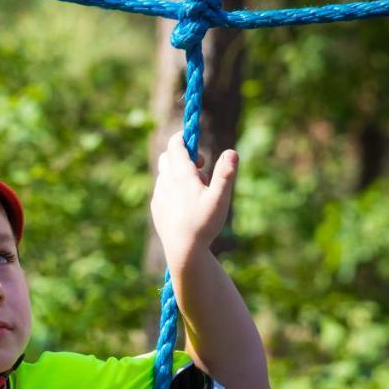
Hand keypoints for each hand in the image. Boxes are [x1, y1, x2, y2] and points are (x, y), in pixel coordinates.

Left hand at [150, 132, 238, 266]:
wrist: (183, 251)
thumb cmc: (203, 224)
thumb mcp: (220, 198)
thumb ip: (226, 174)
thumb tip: (232, 151)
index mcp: (180, 175)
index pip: (175, 145)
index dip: (183, 137)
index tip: (193, 138)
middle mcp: (165, 182)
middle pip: (167, 157)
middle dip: (183, 155)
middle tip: (201, 167)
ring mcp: (158, 195)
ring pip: (164, 174)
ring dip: (178, 173)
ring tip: (197, 189)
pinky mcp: (156, 208)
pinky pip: (162, 189)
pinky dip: (172, 187)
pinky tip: (185, 202)